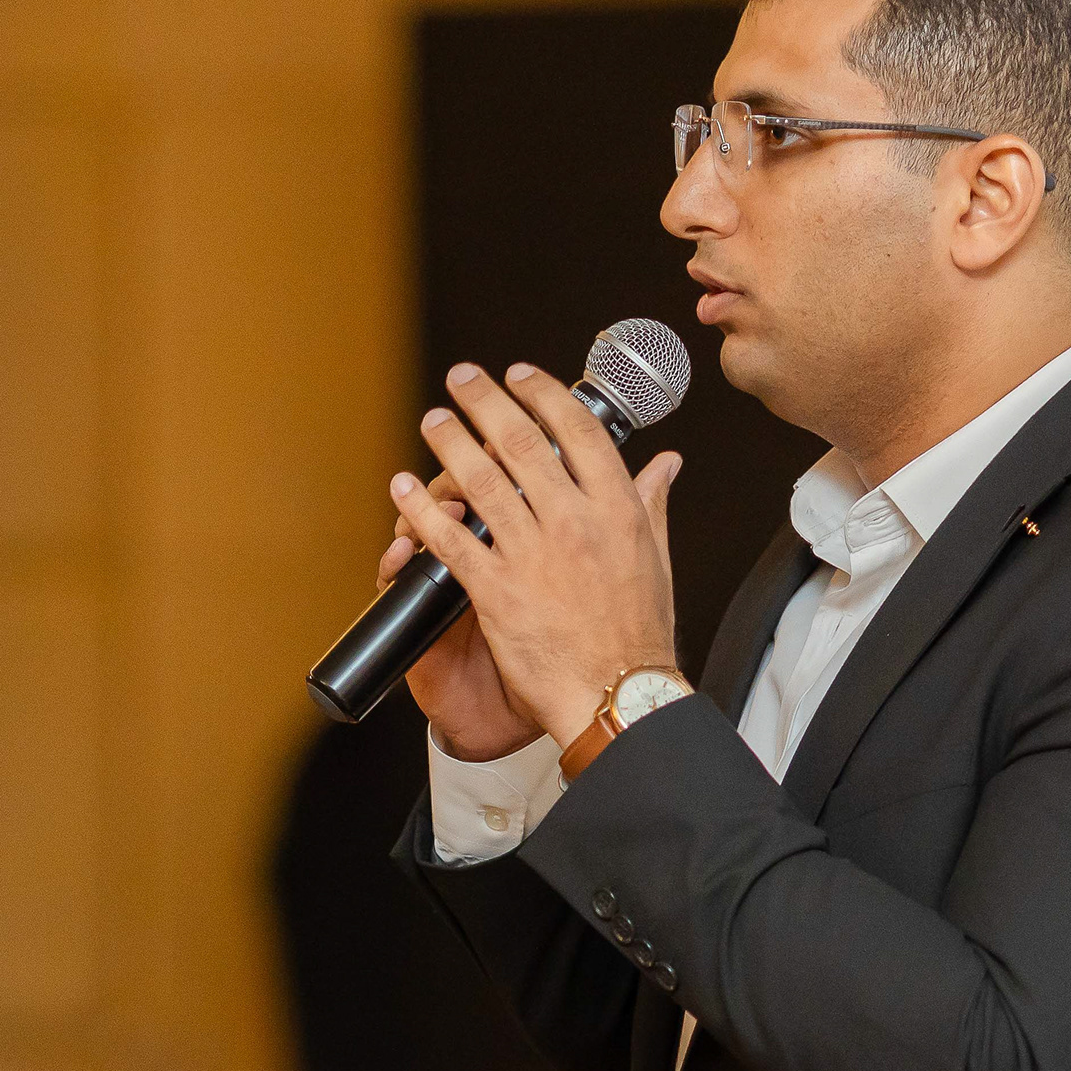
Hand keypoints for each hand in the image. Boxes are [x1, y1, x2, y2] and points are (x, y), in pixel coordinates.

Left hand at [391, 359, 683, 748]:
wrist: (619, 695)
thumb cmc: (639, 636)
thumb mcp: (659, 558)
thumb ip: (653, 503)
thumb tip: (665, 464)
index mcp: (615, 509)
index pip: (577, 430)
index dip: (542, 393)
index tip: (519, 375)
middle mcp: (572, 522)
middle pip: (519, 441)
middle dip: (483, 401)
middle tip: (461, 380)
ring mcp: (532, 555)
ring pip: (479, 481)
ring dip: (449, 443)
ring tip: (434, 421)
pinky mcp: (496, 591)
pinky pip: (450, 541)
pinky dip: (422, 511)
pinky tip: (405, 489)